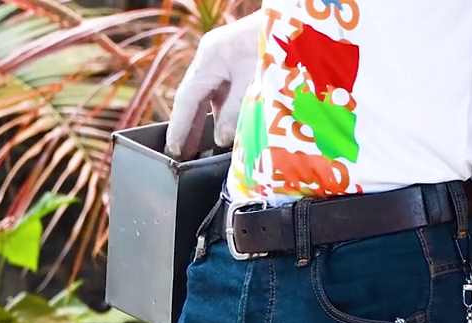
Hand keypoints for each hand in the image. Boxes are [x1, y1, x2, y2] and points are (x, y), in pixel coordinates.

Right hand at [165, 11, 266, 159]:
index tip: (174, 150)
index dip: (179, 126)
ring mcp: (220, 55)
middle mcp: (210, 56)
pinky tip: (220, 126)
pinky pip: (220, 88)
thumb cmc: (277, 45)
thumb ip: (235, 112)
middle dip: (187, 125)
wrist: (298, 19)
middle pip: (192, 96)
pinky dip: (218, 108)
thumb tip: (222, 139)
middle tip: (180, 153)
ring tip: (197, 146)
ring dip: (203, 119)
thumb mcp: (255, 82)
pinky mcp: (233, 57)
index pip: (187, 99)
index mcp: (210, 59)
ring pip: (206, 93)